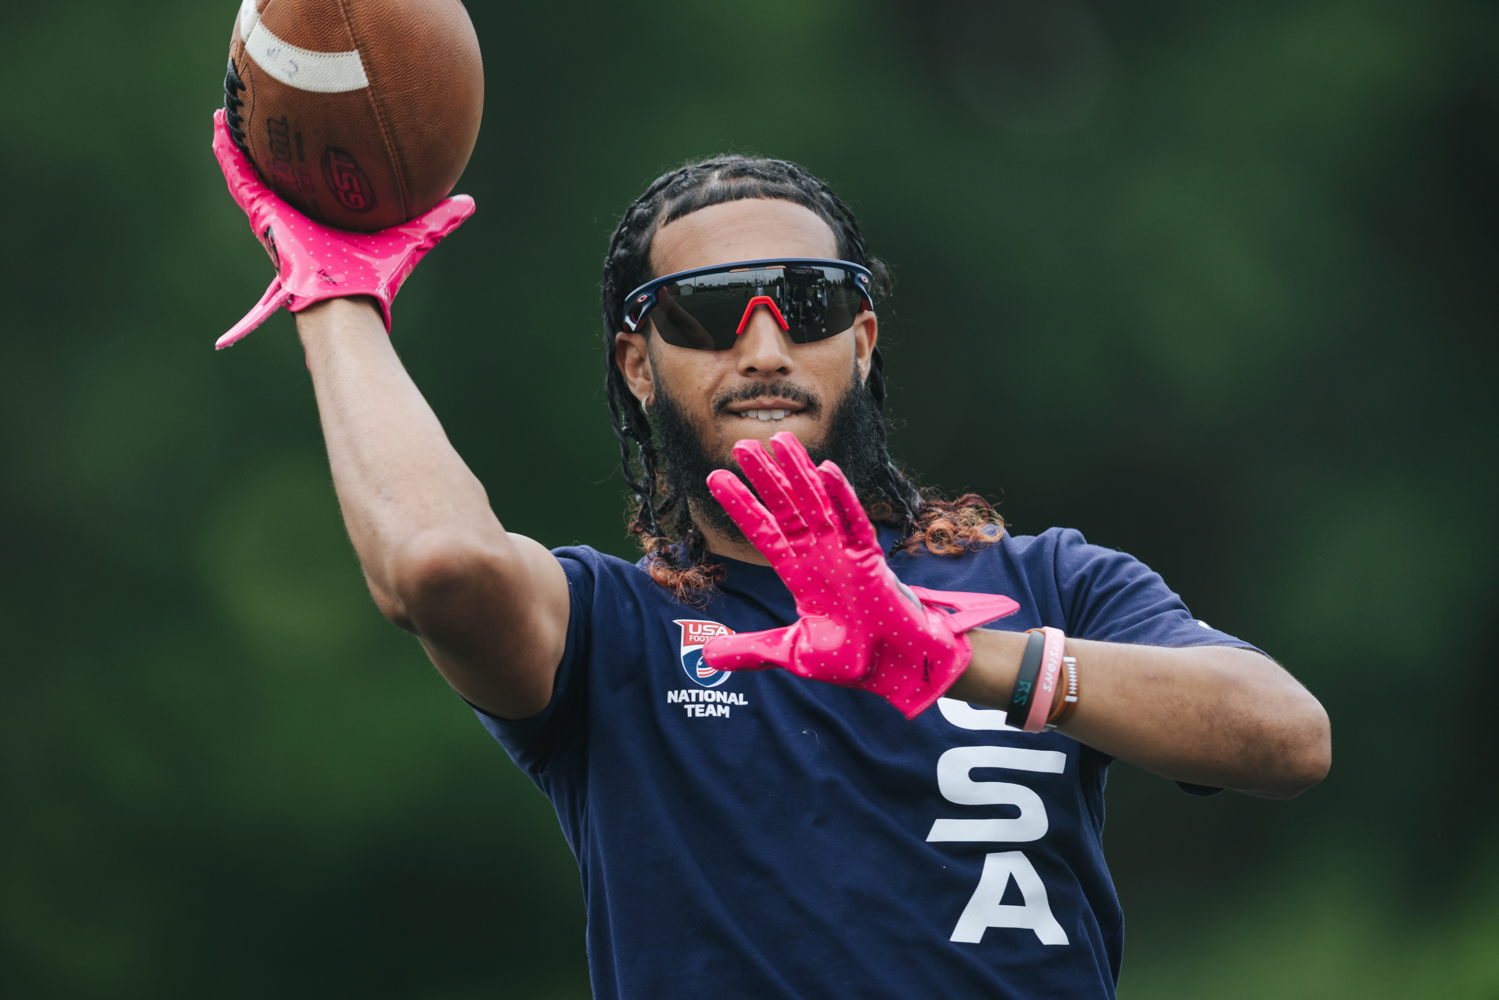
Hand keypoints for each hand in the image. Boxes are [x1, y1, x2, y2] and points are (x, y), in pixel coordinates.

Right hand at [209, 109, 473, 348]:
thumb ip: (439, 218)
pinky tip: (220, 126)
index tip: (311, 134)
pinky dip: (228, 153)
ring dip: (239, 143)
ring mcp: (277, 216)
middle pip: (280, 175)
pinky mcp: (262, 214)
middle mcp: (298, 217)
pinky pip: (240, 178)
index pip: (315, 185)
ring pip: (252, 172)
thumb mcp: (414, 234)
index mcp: (327, 220)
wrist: (351, 297)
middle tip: (261, 114)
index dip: (310, 161)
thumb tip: (468, 202)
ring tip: (228, 112)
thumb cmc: (379, 274)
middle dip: (270, 147)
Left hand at [702, 432, 1018, 718]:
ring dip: (799, 473)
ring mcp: (845, 554)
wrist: (896, 672)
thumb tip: (708, 655)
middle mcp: (820, 556)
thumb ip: (753, 650)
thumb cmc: (854, 661)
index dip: (742, 506)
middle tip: (742, 446)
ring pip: (818, 504)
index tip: (716, 479)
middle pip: (787, 508)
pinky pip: (855, 522)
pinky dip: (842, 496)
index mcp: (800, 574)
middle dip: (766, 477)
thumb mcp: (793, 653)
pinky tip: (826, 470)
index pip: (764, 533)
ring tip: (780, 440)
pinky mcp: (871, 559)